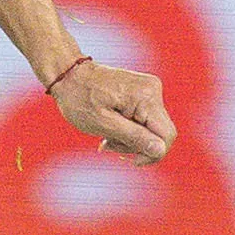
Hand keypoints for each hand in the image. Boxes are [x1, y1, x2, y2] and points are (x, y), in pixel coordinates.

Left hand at [48, 59, 175, 164]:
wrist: (68, 74)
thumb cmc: (80, 98)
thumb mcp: (104, 124)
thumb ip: (134, 137)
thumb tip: (159, 150)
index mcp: (146, 96)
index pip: (166, 135)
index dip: (153, 153)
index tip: (131, 160)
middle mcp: (153, 89)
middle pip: (159, 133)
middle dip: (136, 145)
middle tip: (108, 145)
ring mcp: (149, 89)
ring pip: (151, 129)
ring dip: (130, 138)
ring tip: (106, 137)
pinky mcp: (143, 93)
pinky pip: (144, 120)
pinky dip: (129, 128)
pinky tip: (111, 127)